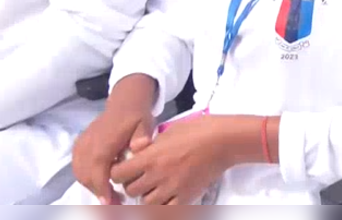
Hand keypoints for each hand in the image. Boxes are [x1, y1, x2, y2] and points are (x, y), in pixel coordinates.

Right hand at [73, 105, 155, 203]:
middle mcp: (88, 144)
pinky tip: (99, 181)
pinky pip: (77, 166)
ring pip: (80, 172)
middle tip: (114, 203)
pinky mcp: (79, 144)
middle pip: (87, 175)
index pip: (98, 170)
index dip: (101, 188)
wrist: (124, 101)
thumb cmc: (136, 116)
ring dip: (91, 185)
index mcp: (104, 142)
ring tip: (108, 194)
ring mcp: (82, 144)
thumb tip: (141, 146)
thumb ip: (143, 136)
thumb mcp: (145, 123)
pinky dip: (85, 177)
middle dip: (98, 191)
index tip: (109, 202)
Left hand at [109, 114, 233, 204]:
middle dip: (133, 184)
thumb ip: (150, 146)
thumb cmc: (197, 130)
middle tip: (141, 177)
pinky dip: (164, 205)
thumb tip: (137, 153)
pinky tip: (168, 196)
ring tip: (156, 187)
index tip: (124, 169)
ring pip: (146, 202)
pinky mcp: (187, 196)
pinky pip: (167, 209)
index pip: (118, 174)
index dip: (118, 172)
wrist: (223, 140)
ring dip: (148, 195)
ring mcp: (172, 188)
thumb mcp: (168, 132)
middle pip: (131, 190)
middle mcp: (157, 175)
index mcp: (150, 157)